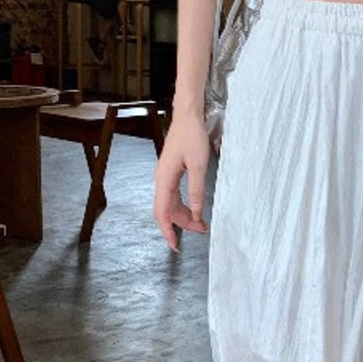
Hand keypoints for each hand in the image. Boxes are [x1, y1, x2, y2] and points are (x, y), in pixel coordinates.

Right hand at [154, 111, 210, 246]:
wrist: (187, 116)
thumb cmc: (192, 136)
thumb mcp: (199, 165)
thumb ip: (197, 190)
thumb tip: (197, 213)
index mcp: (164, 179)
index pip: (162, 212)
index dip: (167, 230)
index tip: (175, 245)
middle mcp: (161, 179)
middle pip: (166, 210)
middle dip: (181, 224)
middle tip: (201, 231)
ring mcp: (165, 176)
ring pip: (170, 203)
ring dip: (183, 215)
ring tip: (200, 223)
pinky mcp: (171, 172)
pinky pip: (174, 195)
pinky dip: (183, 205)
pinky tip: (194, 209)